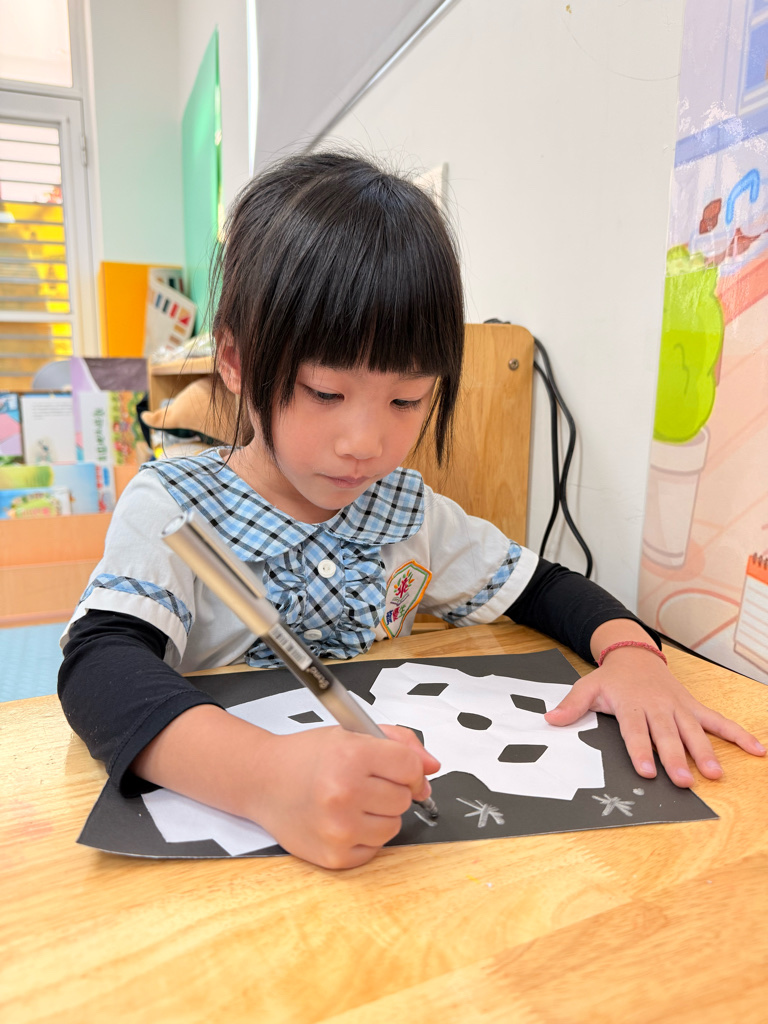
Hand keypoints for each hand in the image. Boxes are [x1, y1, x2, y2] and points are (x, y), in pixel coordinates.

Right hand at [251, 724, 439, 869]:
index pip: (410, 767)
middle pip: (404, 798)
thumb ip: (400, 743)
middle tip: (363, 781)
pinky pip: (375, 849)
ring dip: (380, 815)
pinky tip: (343, 820)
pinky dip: (365, 836)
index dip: (411, 768)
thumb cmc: (307, 756)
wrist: (262, 780)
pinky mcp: (335, 855)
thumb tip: (432, 766)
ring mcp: (339, 828)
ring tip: (351, 801)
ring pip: (394, 826)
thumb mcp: (352, 733)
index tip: (401, 770)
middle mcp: (344, 793)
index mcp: (351, 756)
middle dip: (390, 789)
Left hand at [544, 646, 764, 786]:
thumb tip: (550, 720)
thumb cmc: (612, 679)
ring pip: (694, 731)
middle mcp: (658, 707)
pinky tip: (757, 750)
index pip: (636, 730)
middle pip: (668, 735)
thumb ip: (572, 706)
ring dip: (706, 752)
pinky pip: (718, 721)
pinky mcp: (693, 707)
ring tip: (715, 774)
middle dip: (676, 758)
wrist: (634, 654)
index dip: (641, 750)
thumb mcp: (587, 687)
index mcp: (631, 704)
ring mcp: (679, 707)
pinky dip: (738, 734)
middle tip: (685, 781)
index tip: (646, 769)